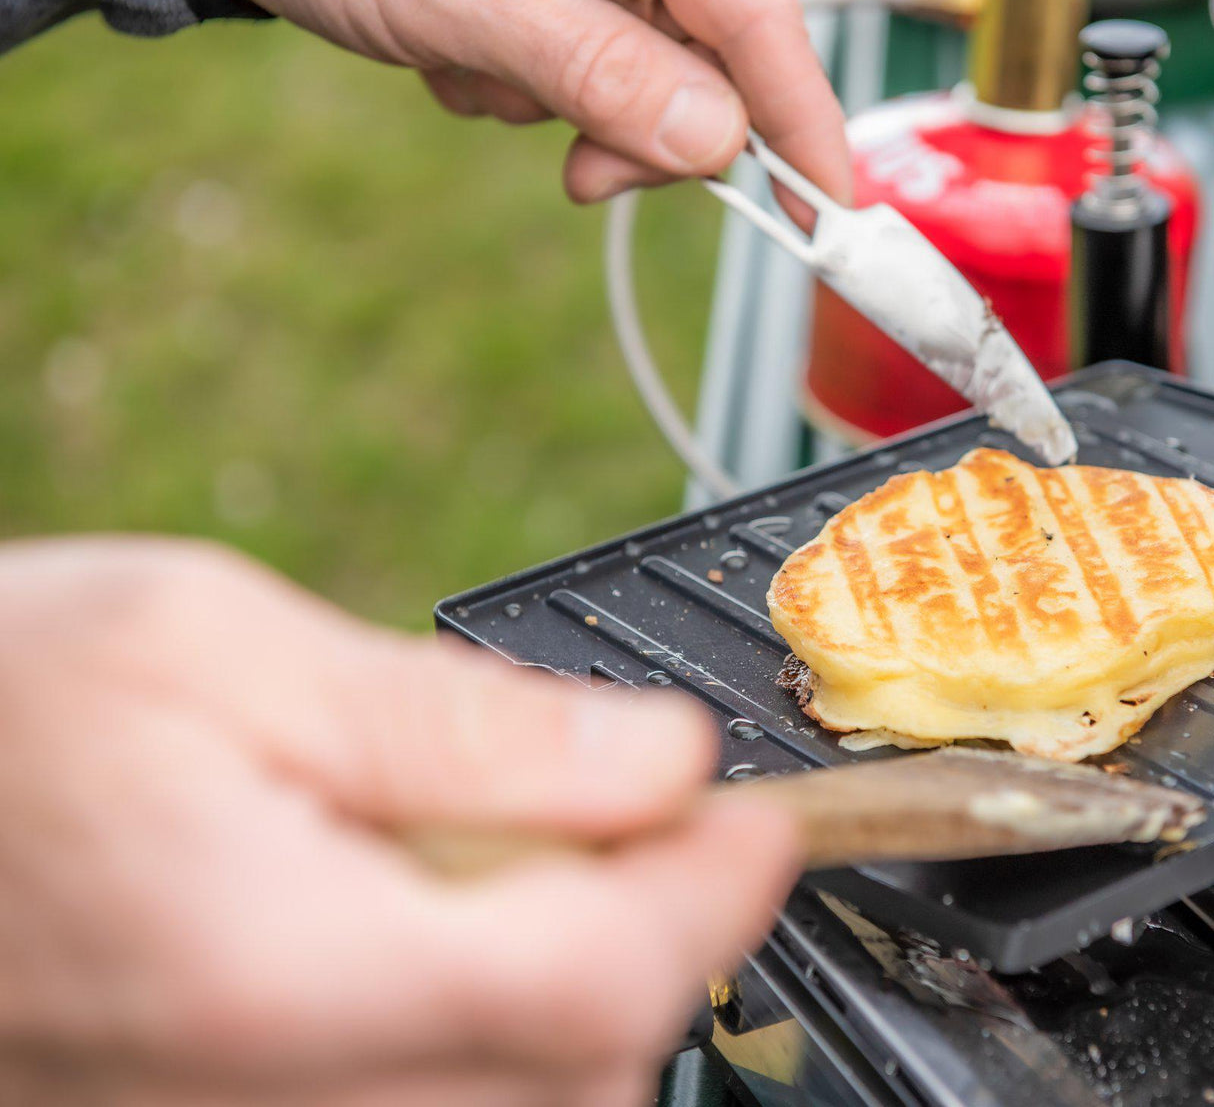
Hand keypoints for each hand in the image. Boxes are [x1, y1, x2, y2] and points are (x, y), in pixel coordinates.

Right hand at [0, 537, 799, 1104]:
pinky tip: (453, 913)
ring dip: (584, 977)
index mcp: (271, 962)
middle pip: (580, 1065)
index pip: (593, 978)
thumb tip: (653, 758)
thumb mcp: (221, 645)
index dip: (713, 892)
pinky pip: (432, 1102)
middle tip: (652, 807)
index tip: (757, 813)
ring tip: (540, 844)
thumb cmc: (0, 694)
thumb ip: (454, 720)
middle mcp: (262, 1096)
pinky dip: (495, 1017)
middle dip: (660, 931)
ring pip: (524, 1102)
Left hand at [206, 0, 849, 206]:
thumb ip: (595, 66)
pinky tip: (449, 52)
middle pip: (703, 63)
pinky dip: (512, 95)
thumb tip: (715, 142)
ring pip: (630, 87)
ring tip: (465, 62)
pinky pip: (566, 85)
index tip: (829, 207)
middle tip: (582, 178)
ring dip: (555, 111)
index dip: (798, 115)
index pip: (756, 8)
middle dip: (641, 134)